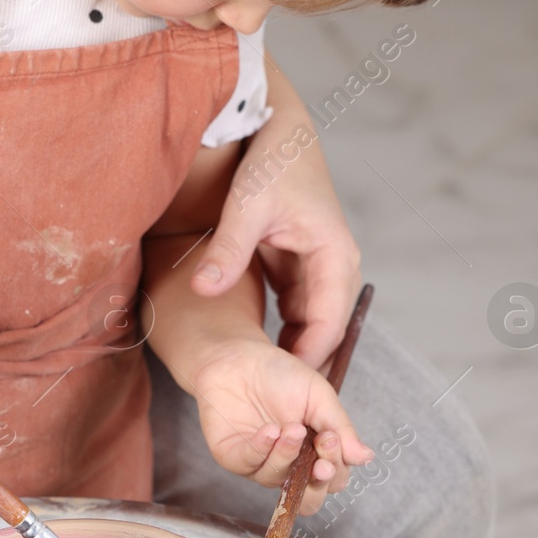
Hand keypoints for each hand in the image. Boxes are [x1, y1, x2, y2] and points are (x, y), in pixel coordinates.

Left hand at [186, 331, 372, 514]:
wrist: (241, 358)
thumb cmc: (281, 376)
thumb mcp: (320, 397)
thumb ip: (341, 428)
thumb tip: (364, 457)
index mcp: (314, 453)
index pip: (333, 479)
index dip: (336, 469)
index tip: (332, 441)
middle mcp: (288, 464)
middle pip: (308, 498)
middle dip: (317, 481)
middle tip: (320, 460)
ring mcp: (260, 464)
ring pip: (278, 480)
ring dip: (288, 455)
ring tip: (291, 428)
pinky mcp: (233, 457)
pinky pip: (250, 464)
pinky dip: (262, 449)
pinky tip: (269, 430)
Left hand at [189, 86, 360, 370]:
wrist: (280, 128)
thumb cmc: (272, 162)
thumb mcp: (247, 205)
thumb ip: (227, 250)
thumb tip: (203, 290)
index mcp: (334, 257)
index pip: (326, 328)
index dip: (304, 365)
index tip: (274, 394)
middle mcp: (334, 267)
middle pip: (321, 334)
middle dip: (296, 369)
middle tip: (267, 408)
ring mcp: (319, 268)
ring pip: (307, 325)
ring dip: (286, 355)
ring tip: (257, 392)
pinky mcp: (300, 266)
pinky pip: (294, 311)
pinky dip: (277, 333)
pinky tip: (251, 358)